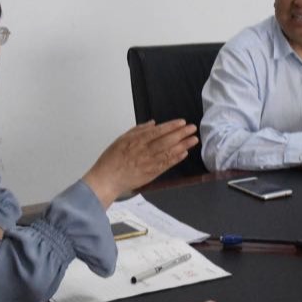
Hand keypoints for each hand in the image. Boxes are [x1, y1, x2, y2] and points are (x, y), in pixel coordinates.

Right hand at [83, 119, 198, 206]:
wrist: (107, 179)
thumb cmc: (112, 159)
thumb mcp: (122, 139)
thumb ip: (138, 130)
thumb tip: (153, 123)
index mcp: (136, 140)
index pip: (158, 131)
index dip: (171, 126)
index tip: (182, 122)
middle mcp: (144, 151)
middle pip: (167, 140)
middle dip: (181, 133)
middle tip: (193, 128)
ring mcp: (149, 163)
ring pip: (169, 152)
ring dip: (183, 145)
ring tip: (194, 140)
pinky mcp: (152, 173)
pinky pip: (166, 165)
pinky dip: (176, 159)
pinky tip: (184, 153)